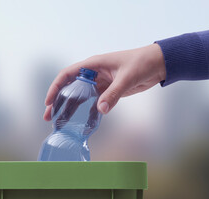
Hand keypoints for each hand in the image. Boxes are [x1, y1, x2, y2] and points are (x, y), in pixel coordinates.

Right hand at [43, 44, 165, 120]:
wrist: (159, 64)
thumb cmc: (142, 63)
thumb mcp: (127, 78)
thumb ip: (113, 94)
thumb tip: (101, 110)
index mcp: (93, 65)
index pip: (67, 75)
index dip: (55, 87)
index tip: (48, 101)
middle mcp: (93, 73)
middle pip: (69, 88)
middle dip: (57, 101)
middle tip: (48, 116)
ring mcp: (100, 83)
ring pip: (79, 97)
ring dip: (69, 109)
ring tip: (59, 122)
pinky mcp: (108, 91)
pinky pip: (93, 103)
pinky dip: (86, 113)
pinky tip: (80, 124)